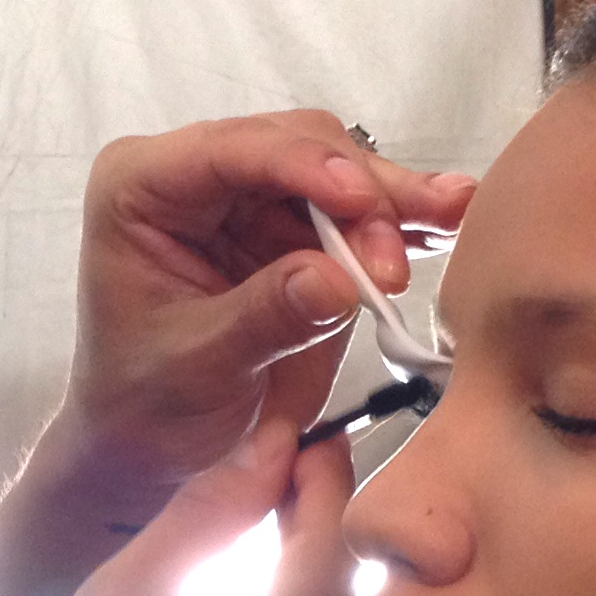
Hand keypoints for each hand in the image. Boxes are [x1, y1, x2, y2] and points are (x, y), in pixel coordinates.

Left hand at [49, 114, 472, 515]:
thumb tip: (336, 281)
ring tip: (452, 218)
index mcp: (142, 186)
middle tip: (396, 263)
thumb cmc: (147, 403)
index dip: (303, 166)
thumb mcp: (200, 364)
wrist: (155, 445)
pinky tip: (447, 224)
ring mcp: (251, 199)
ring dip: (393, 203)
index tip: (361, 200)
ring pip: (339, 174)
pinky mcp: (294, 230)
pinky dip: (399, 224)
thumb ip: (267, 317)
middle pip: (298, 150)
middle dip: (359, 196)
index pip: (231, 151)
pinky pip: (356, 213)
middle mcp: (197, 176)